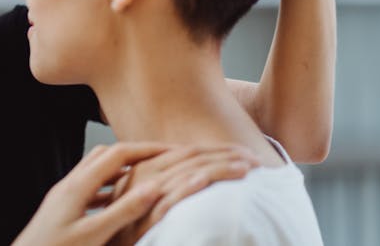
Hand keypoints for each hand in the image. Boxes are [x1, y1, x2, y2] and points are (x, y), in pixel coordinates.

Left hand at [12, 143, 172, 245]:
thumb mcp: (94, 235)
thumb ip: (123, 211)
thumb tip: (154, 187)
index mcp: (77, 186)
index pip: (117, 154)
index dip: (146, 149)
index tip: (171, 150)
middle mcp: (68, 184)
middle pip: (106, 155)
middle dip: (135, 154)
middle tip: (162, 159)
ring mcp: (63, 196)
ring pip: (97, 170)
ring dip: (121, 169)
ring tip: (147, 177)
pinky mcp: (61, 208)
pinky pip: (90, 188)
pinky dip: (109, 188)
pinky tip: (120, 201)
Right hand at [107, 144, 259, 245]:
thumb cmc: (124, 230)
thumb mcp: (142, 202)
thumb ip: (162, 186)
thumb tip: (194, 177)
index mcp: (141, 170)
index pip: (185, 152)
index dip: (216, 149)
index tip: (242, 152)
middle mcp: (140, 178)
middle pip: (188, 158)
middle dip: (224, 154)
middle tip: (255, 158)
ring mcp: (142, 197)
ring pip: (185, 174)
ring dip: (218, 168)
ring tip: (247, 167)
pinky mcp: (145, 220)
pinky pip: (170, 199)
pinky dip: (189, 186)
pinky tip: (207, 179)